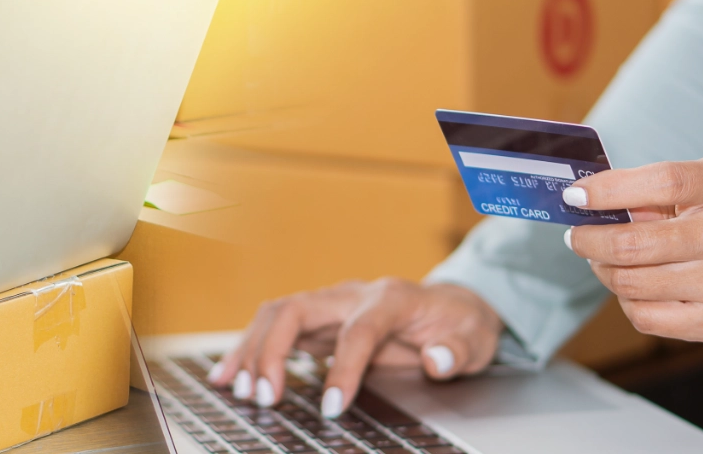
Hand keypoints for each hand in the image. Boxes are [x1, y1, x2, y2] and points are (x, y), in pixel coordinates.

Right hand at [208, 279, 501, 417]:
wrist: (450, 307)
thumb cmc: (459, 325)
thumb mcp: (474, 339)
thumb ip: (457, 349)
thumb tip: (438, 359)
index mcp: (391, 298)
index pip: (357, 330)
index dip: (343, 368)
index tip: (334, 408)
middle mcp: (351, 295)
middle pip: (296, 310)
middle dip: (272, 351)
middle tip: (264, 397)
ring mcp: (330, 305)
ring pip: (275, 316)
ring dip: (251, 351)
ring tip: (237, 389)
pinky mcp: (317, 320)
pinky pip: (273, 329)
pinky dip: (248, 351)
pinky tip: (228, 374)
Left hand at [564, 155, 702, 343]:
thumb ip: (660, 188)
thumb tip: (596, 203)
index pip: (661, 184)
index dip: (608, 191)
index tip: (575, 197)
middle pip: (634, 244)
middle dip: (590, 240)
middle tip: (579, 235)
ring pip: (632, 284)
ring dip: (604, 270)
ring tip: (605, 259)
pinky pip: (648, 319)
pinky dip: (628, 301)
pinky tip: (634, 286)